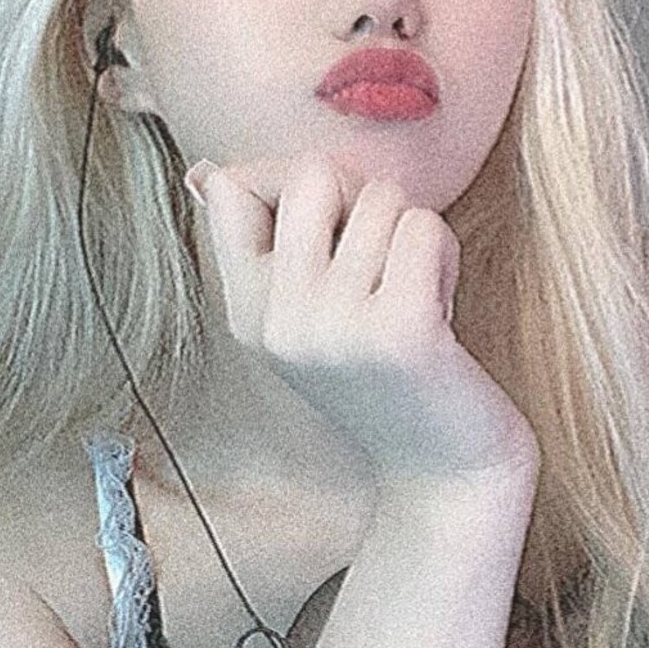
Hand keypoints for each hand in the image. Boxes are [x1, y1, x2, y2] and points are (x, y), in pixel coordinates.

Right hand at [188, 154, 539, 488]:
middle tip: (381, 253)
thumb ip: (259, 245)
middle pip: (309, 172)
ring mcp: (336, 327)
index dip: (289, 179)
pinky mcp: (400, 330)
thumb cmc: (385, 379)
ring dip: (412, 234)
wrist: (445, 475)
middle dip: (359, 194)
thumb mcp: (303, 318)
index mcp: (246, 314)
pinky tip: (440, 308)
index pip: (229, 187)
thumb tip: (203, 172)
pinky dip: (442, 254)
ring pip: (381, 197)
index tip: (331, 229)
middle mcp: (279, 321)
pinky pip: (423, 226)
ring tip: (412, 293)